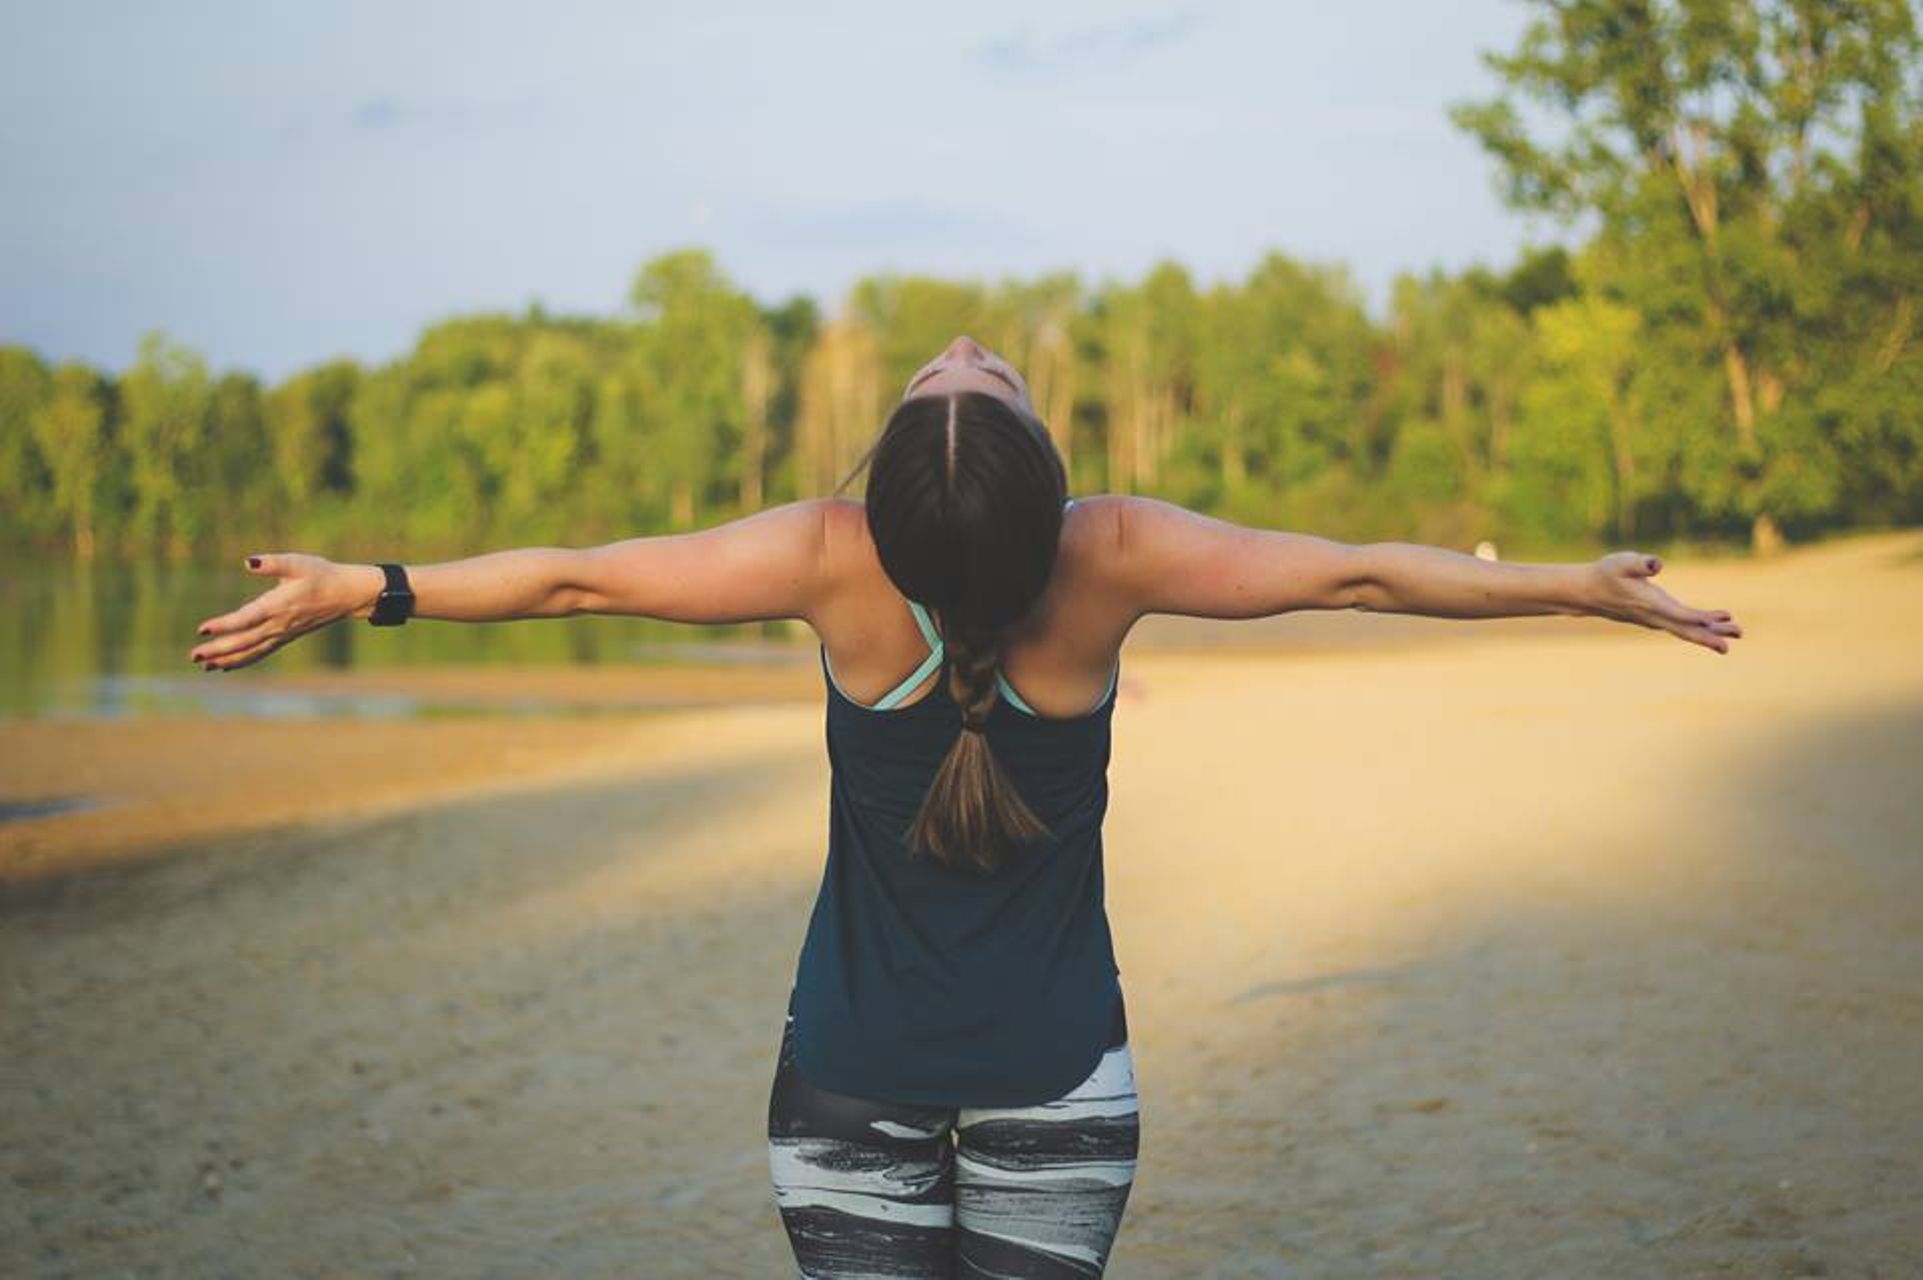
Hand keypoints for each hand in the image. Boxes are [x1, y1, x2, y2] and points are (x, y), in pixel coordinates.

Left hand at [187, 553, 378, 670]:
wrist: (347, 594)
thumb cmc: (322, 575)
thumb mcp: (298, 562)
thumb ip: (272, 563)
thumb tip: (248, 562)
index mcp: (279, 605)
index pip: (247, 619)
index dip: (224, 625)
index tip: (202, 629)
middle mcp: (279, 624)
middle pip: (245, 641)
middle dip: (218, 650)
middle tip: (194, 656)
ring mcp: (283, 633)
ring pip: (251, 651)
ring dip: (227, 659)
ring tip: (204, 666)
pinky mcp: (286, 636)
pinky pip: (261, 652)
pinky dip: (243, 660)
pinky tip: (226, 666)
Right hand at [1584, 551, 1743, 653]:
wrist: (1586, 592)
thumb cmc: (1605, 574)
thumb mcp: (1622, 562)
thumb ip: (1640, 563)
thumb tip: (1656, 564)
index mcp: (1651, 605)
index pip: (1681, 615)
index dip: (1702, 617)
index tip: (1724, 617)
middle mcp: (1654, 617)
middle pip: (1687, 630)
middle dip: (1712, 635)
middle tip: (1736, 637)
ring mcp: (1655, 620)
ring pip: (1686, 630)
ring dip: (1710, 633)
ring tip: (1735, 633)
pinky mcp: (1654, 617)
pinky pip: (1681, 626)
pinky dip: (1698, 627)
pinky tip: (1711, 625)